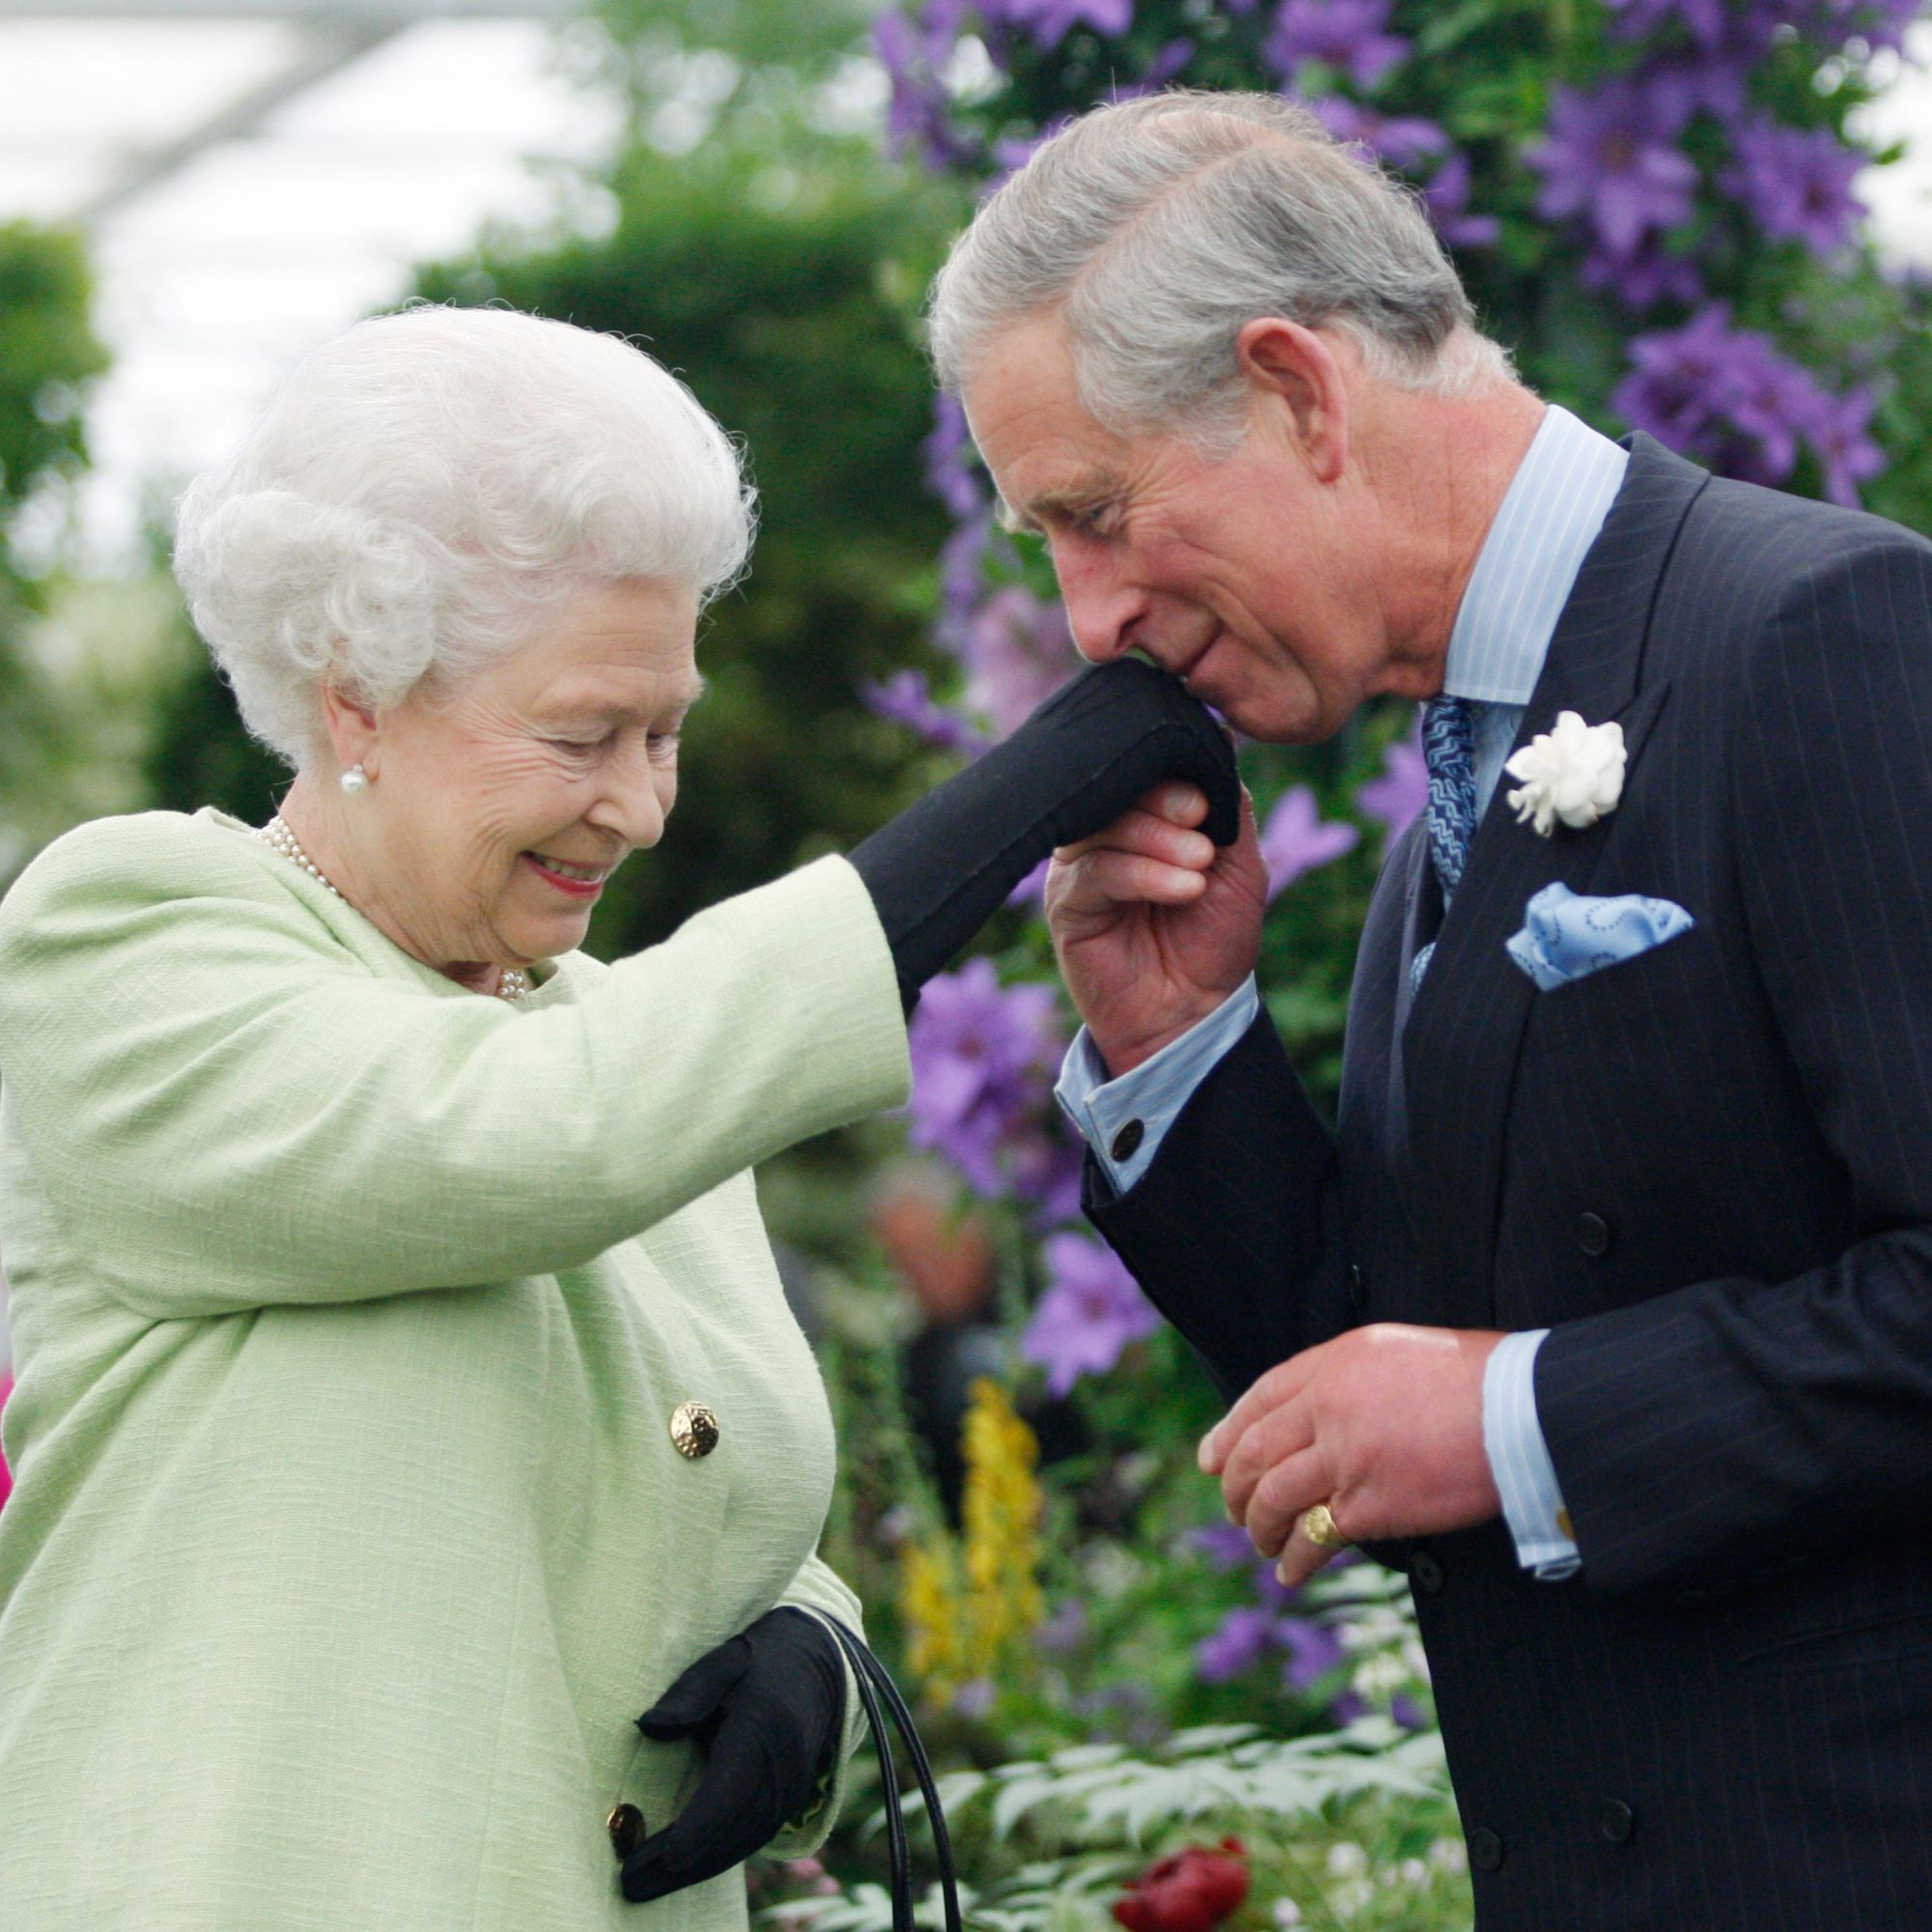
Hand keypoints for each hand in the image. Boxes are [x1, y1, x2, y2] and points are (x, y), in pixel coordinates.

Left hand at [620, 1607, 843, 1903]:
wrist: (817, 1669)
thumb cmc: (758, 1664)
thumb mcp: (723, 1663)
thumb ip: (688, 1694)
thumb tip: (647, 1727)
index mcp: (764, 1730)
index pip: (730, 1791)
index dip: (698, 1829)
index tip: (664, 1855)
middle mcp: (782, 1770)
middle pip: (731, 1830)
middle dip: (681, 1863)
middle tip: (629, 1881)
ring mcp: (790, 1791)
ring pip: (741, 1844)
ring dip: (694, 1870)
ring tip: (643, 1883)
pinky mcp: (786, 1804)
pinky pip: (750, 1840)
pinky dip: (714, 1858)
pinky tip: (679, 1869)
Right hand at [1046, 783, 1268, 1072]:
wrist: (1194, 1011)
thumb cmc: (1214, 937)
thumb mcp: (1240, 864)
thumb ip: (1229, 805)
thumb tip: (1215, 746)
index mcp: (1144, 814)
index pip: (1142, 768)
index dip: (1172, 773)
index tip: (1206, 801)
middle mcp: (1106, 832)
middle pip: (1118, 788)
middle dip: (1165, 802)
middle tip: (1202, 825)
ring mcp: (1080, 865)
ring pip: (1106, 825)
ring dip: (1159, 840)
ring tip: (1199, 867)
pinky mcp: (1065, 902)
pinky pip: (1095, 871)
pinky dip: (1142, 874)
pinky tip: (1181, 889)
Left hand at [1198, 1324, 1505, 1589]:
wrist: (1520, 1408)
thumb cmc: (1476, 1378)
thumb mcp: (1398, 1352)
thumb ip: (1352, 1378)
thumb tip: (1326, 1410)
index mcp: (1335, 1362)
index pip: (1262, 1396)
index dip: (1229, 1431)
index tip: (1211, 1459)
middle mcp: (1328, 1405)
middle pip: (1256, 1449)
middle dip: (1235, 1485)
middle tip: (1232, 1508)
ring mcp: (1344, 1456)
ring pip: (1274, 1495)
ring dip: (1259, 1525)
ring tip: (1260, 1543)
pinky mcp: (1369, 1504)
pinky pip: (1314, 1536)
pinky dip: (1295, 1558)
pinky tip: (1290, 1571)